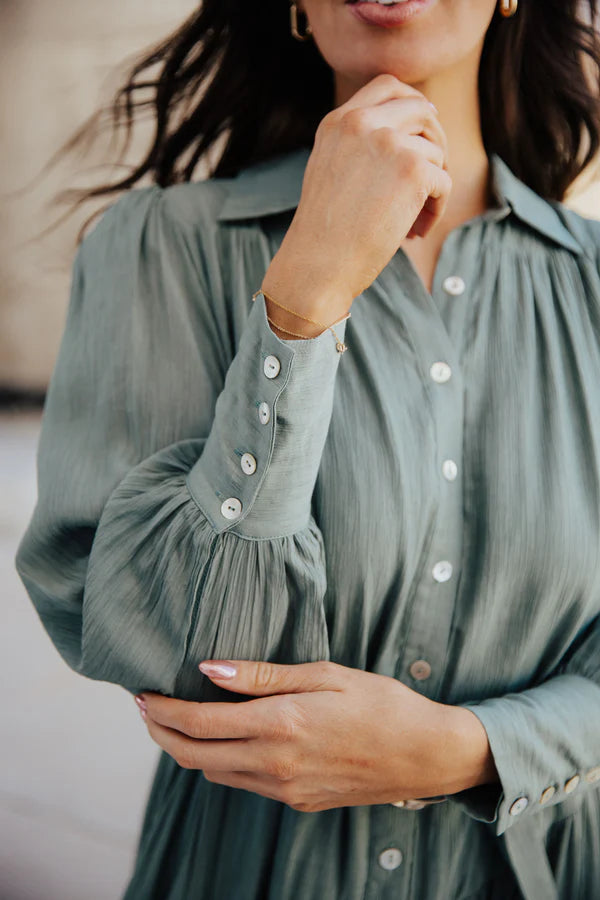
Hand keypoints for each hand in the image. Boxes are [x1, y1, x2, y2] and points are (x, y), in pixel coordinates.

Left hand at [134, 659, 496, 811]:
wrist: (426, 755)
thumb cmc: (382, 703)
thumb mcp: (325, 674)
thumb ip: (263, 674)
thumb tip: (209, 668)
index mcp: (280, 724)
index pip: (198, 722)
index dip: (162, 710)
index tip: (142, 693)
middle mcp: (274, 764)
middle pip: (193, 755)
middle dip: (160, 732)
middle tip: (145, 708)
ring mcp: (284, 789)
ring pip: (213, 773)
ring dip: (185, 749)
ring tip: (177, 720)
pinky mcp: (296, 802)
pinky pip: (242, 784)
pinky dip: (218, 761)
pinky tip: (222, 739)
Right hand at [261, 72, 450, 331]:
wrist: (316, 266)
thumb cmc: (323, 234)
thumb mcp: (330, 171)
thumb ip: (359, 146)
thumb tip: (413, 137)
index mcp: (338, 121)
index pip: (387, 85)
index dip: (413, 102)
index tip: (423, 126)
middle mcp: (362, 123)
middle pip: (422, 109)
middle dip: (435, 141)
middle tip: (432, 177)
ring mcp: (389, 142)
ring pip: (435, 151)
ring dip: (433, 186)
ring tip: (413, 220)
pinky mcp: (414, 169)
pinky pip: (444, 181)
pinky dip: (436, 210)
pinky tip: (415, 232)